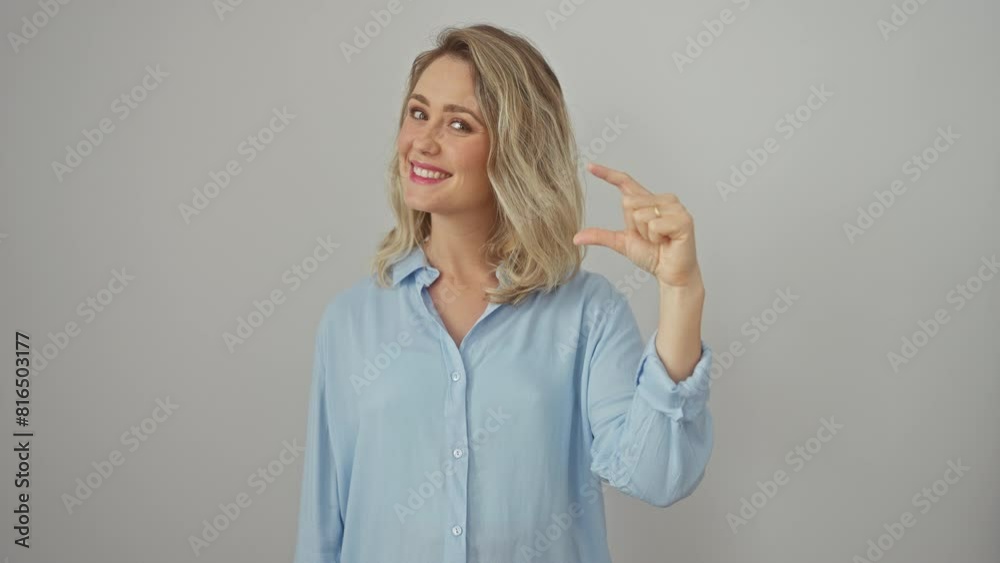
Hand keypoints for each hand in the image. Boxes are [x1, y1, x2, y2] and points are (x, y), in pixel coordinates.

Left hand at [572, 162, 702, 288]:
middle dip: (634, 226)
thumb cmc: (652, 255)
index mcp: (648, 201)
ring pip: (641, 214)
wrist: (671, 273)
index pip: (625, 182)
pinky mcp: (683, 219)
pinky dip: (655, 237)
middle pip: (629, 203)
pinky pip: (654, 224)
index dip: (607, 174)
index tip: (590, 166)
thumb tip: (575, 238)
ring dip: (646, 234)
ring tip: (660, 240)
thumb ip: (601, 236)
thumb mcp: (622, 243)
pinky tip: (667, 241)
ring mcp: (675, 207)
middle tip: (650, 237)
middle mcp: (663, 199)